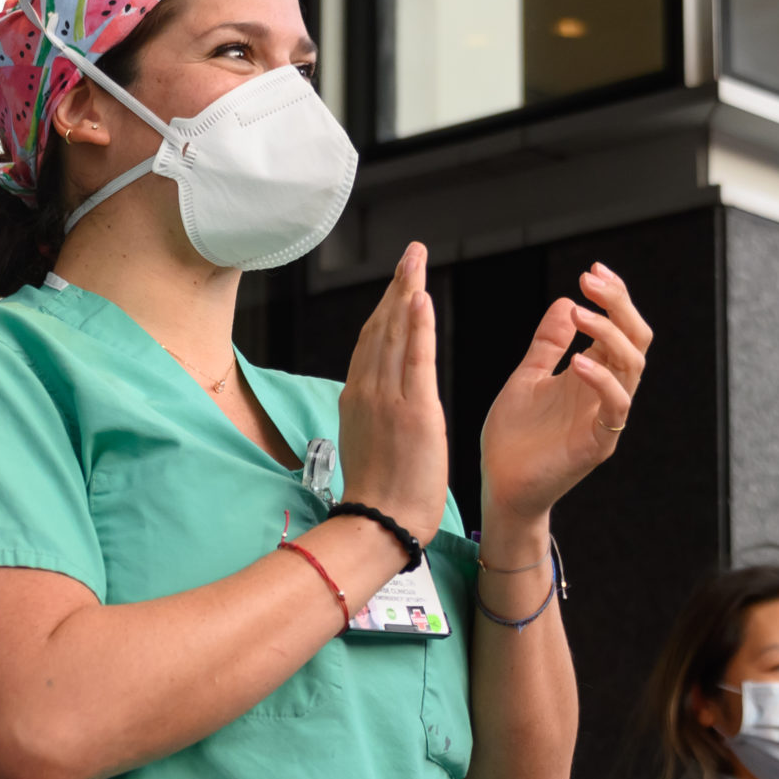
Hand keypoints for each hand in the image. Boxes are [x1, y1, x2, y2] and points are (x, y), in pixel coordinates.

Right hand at [338, 244, 448, 543]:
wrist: (381, 524)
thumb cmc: (380, 496)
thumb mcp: (367, 443)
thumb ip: (371, 412)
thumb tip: (370, 396)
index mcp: (357, 398)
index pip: (371, 342)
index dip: (385, 308)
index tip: (398, 283)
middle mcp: (368, 391)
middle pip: (380, 327)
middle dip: (396, 286)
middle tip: (411, 254)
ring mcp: (389, 399)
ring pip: (395, 334)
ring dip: (406, 291)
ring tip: (416, 260)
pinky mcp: (414, 411)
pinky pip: (415, 360)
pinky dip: (416, 326)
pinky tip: (420, 297)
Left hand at [478, 267, 649, 523]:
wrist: (500, 486)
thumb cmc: (513, 437)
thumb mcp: (527, 377)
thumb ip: (548, 344)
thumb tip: (565, 302)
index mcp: (591, 374)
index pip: (619, 327)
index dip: (613, 297)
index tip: (591, 271)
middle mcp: (604, 392)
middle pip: (635, 339)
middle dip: (619, 304)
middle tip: (591, 280)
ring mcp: (605, 417)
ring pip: (633, 367)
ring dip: (609, 333)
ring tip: (582, 313)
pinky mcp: (599, 443)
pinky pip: (615, 407)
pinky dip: (602, 380)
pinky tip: (578, 361)